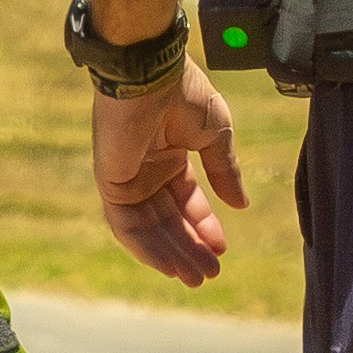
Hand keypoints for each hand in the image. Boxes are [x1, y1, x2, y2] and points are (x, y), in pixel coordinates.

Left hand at [95, 71, 247, 286]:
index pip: (187, 200)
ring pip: (149, 229)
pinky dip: (145, 248)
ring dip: (171, 254)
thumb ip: (225, 171)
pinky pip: (126, 226)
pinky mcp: (111, 184)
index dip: (204, 225)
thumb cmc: (184, 93)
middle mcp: (147, 171)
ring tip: (194, 277)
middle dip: (189, 248)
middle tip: (209, 274)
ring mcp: (127, 179)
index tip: (221, 248)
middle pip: (169, 220)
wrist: (150, 75)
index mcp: (171, 156)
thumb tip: (241, 205)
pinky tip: (168, 265)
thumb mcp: (217, 134)